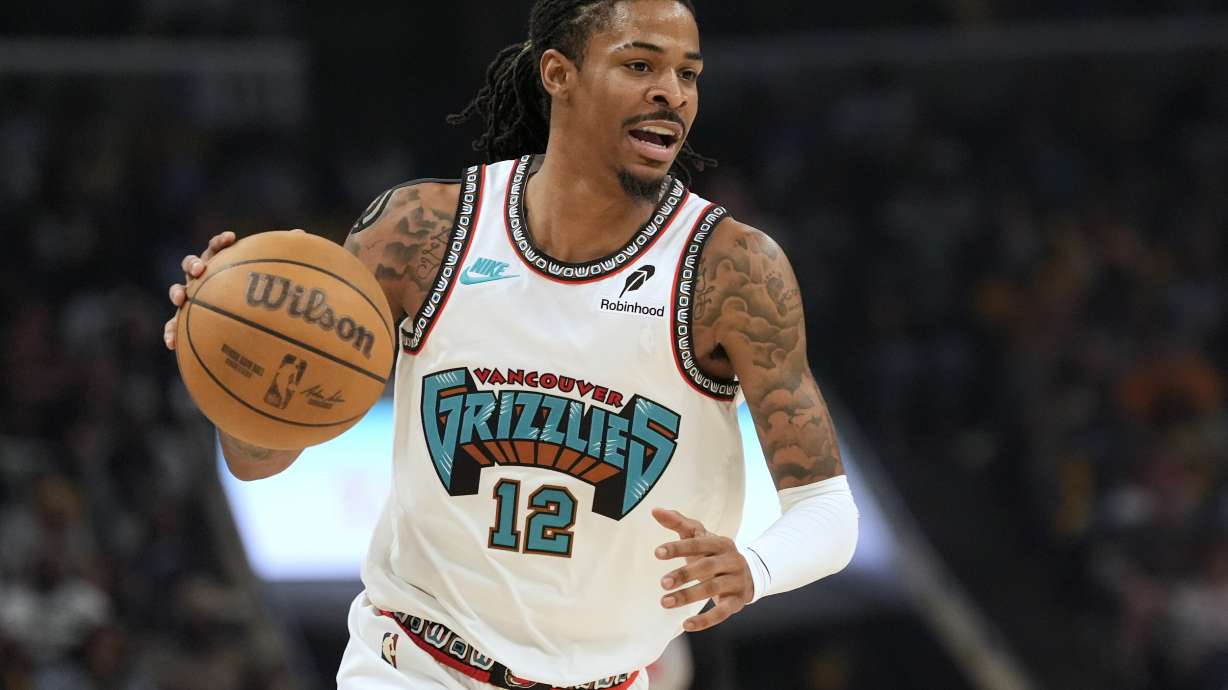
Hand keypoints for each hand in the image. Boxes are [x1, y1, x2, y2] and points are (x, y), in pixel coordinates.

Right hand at [163, 229, 302, 349]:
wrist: (238, 322)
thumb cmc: (253, 295)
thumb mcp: (268, 278)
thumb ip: (280, 258)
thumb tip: (301, 235)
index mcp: (219, 265)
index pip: (217, 247)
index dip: (221, 242)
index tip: (231, 238)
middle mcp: (202, 278)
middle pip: (191, 264)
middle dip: (194, 264)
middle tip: (201, 270)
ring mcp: (192, 298)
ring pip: (178, 291)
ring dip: (177, 292)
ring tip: (181, 300)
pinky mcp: (186, 320)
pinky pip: (174, 325)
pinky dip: (171, 332)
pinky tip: (172, 343)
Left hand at [653, 507, 753, 631]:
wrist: (748, 574)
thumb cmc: (714, 554)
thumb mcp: (700, 537)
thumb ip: (679, 523)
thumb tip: (655, 510)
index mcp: (721, 542)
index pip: (699, 543)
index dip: (679, 547)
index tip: (657, 553)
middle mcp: (732, 560)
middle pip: (707, 566)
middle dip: (684, 574)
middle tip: (663, 583)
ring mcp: (736, 581)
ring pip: (713, 589)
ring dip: (688, 596)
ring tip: (665, 602)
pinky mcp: (737, 601)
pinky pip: (722, 612)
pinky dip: (705, 620)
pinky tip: (686, 625)